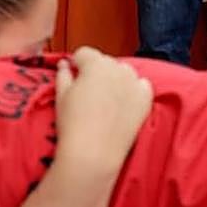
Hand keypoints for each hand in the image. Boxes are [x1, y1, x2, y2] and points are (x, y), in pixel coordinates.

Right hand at [54, 47, 152, 169]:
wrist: (93, 153)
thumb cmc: (72, 123)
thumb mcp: (61, 95)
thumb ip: (63, 75)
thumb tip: (64, 65)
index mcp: (94, 63)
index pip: (84, 53)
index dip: (76, 64)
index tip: (73, 76)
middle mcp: (117, 68)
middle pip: (105, 62)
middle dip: (96, 71)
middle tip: (88, 92)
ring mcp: (134, 84)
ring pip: (124, 72)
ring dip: (115, 78)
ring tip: (106, 99)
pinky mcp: (145, 100)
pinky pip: (142, 85)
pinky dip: (134, 89)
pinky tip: (124, 103)